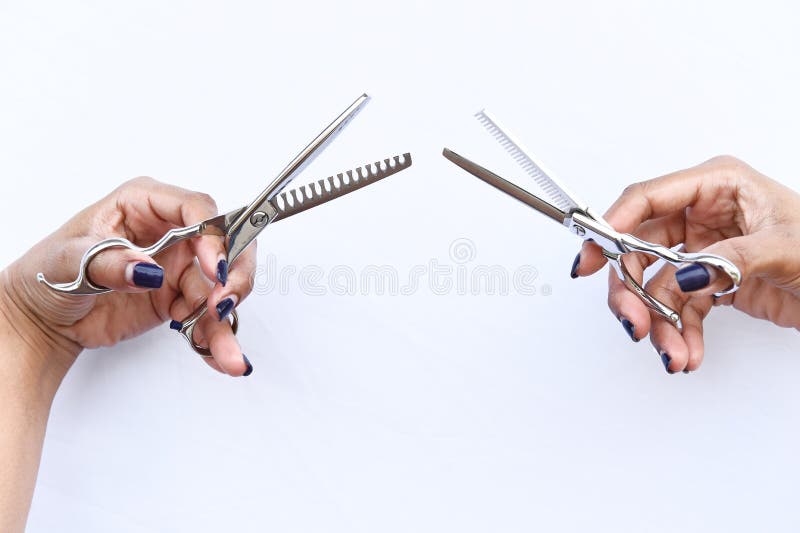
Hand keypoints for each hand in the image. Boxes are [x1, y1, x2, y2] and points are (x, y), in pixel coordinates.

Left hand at [0, 177, 256, 376]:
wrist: (43, 317)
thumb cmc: (48, 272)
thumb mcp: (68, 260)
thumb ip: (108, 262)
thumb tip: (146, 269)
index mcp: (143, 204)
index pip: (194, 209)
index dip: (213, 236)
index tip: (214, 268)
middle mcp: (169, 232)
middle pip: (224, 244)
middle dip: (233, 275)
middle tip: (224, 305)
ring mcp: (177, 267)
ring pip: (221, 287)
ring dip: (227, 320)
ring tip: (226, 352)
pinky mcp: (178, 299)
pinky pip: (207, 318)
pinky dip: (216, 340)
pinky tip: (222, 358)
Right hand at [572, 156, 799, 372]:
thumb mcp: (785, 245)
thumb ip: (729, 258)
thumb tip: (682, 275)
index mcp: (716, 186)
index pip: (646, 199)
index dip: (611, 226)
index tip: (591, 259)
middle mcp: (701, 215)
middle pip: (639, 250)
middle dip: (632, 291)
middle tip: (634, 322)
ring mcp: (701, 250)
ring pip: (654, 286)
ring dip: (658, 324)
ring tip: (673, 353)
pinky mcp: (709, 282)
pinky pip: (678, 310)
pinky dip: (679, 334)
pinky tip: (688, 354)